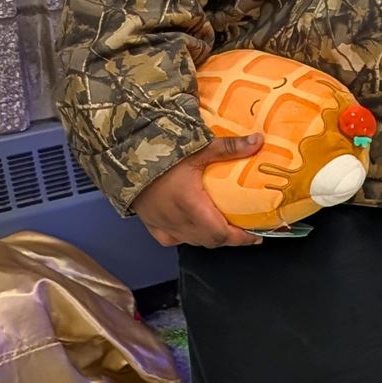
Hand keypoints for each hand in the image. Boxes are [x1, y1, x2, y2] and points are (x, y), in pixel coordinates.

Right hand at [132, 137, 264, 248]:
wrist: (123, 158)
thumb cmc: (160, 154)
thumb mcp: (198, 148)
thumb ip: (229, 148)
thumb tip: (258, 141)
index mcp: (192, 207)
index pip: (221, 234)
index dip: (240, 239)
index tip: (255, 237)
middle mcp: (178, 221)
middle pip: (210, 241)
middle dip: (229, 239)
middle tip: (244, 232)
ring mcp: (162, 224)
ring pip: (192, 241)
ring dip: (209, 238)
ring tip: (223, 228)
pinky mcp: (150, 222)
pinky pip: (171, 238)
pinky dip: (186, 237)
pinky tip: (192, 229)